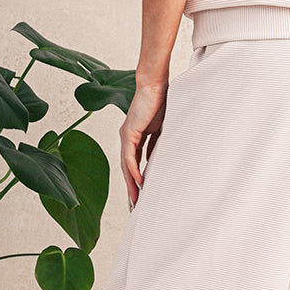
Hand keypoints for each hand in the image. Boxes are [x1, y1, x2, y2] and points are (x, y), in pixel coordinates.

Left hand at [120, 80, 168, 207]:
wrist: (154, 84)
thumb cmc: (161, 101)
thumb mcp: (162, 127)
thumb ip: (159, 142)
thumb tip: (162, 158)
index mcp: (135, 136)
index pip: (135, 163)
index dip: (138, 179)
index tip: (143, 194)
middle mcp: (127, 138)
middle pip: (127, 168)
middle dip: (131, 187)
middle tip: (135, 205)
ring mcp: (126, 135)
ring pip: (126, 166)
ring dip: (130, 184)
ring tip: (136, 200)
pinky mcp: (129, 133)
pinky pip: (130, 157)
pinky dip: (134, 170)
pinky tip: (139, 182)